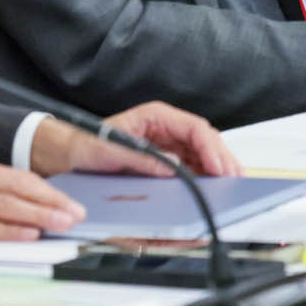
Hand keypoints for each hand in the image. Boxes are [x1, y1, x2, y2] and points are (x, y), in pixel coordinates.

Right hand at [0, 159, 85, 240]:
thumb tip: (28, 211)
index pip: (21, 177)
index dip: (50, 191)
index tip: (72, 203)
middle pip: (19, 188)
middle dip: (52, 202)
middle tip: (78, 214)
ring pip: (6, 205)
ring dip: (38, 214)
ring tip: (63, 223)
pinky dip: (9, 229)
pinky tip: (28, 234)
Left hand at [59, 101, 242, 178]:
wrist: (71, 153)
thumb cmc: (87, 144)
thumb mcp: (111, 150)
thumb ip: (142, 158)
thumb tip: (173, 168)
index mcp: (156, 116)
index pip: (194, 128)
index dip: (211, 147)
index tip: (219, 167)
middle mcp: (166, 127)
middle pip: (204, 140)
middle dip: (221, 159)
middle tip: (234, 179)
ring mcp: (168, 143)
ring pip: (202, 154)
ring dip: (216, 169)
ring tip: (230, 186)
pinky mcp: (165, 159)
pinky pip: (191, 166)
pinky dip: (204, 177)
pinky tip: (211, 189)